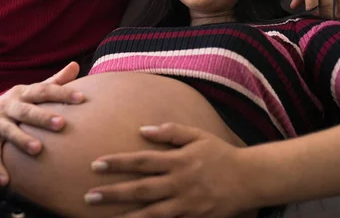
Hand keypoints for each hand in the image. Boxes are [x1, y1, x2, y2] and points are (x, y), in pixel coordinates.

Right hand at [0, 61, 82, 186]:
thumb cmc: (21, 102)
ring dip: (22, 140)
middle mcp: (9, 106)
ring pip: (9, 130)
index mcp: (24, 92)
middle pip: (26, 110)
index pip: (44, 90)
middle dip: (43, 117)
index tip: (81, 98)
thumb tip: (75, 65)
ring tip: (37, 149)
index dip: (62, 93)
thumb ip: (55, 81)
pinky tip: (6, 182)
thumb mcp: (35, 91)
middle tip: (61, 124)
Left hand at [84, 123, 251, 217]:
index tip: (95, 164)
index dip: (118, 162)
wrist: (250, 179)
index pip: (142, 161)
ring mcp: (186, 204)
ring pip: (152, 213)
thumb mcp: (197, 135)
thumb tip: (142, 130)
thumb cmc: (220, 154)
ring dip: (128, 216)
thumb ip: (170, 132)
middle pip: (141, 189)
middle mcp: (179, 183)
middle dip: (114, 192)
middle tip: (89, 196)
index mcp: (178, 160)